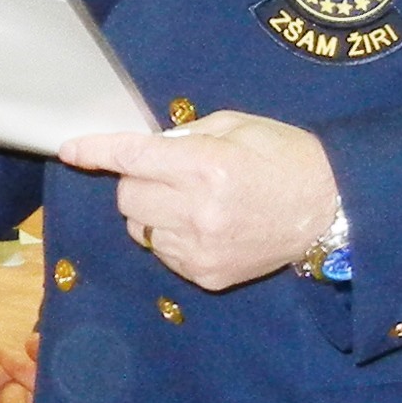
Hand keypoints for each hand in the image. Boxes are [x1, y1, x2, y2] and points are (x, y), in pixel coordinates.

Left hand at [60, 110, 340, 291]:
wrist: (331, 209)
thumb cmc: (286, 158)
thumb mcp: (238, 127)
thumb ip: (185, 137)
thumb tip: (145, 149)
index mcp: (207, 167)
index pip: (133, 158)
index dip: (97, 151)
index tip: (70, 149)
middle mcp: (198, 211)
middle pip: (127, 197)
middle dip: (138, 181)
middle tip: (171, 174)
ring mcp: (201, 249)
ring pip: (140, 228)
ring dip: (154, 211)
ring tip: (195, 203)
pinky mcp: (207, 275)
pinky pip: (163, 253)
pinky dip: (172, 237)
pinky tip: (207, 226)